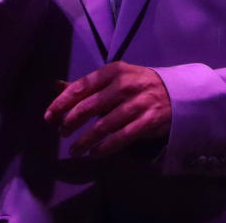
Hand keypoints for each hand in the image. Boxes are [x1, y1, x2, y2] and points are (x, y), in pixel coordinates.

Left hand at [44, 61, 171, 157]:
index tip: (49, 117)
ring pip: (104, 125)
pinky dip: (105, 148)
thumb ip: (86, 85)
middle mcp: (125, 85)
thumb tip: (56, 86)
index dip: (62, 102)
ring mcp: (138, 103)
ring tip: (74, 150)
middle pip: (90, 106)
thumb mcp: (114, 78)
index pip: (82, 86)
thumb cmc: (137, 85)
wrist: (176, 93)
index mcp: (114, 71)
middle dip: (71, 122)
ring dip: (85, 140)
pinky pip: (122, 137)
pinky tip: (94, 153)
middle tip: (62, 133)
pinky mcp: (149, 121)